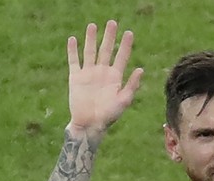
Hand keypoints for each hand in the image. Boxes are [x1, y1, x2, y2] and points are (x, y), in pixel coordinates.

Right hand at [66, 20, 143, 134]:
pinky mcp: (76, 78)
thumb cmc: (108, 116)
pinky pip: (74, 61)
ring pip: (90, 52)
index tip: (129, 32)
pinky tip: (73, 39)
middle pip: (106, 50)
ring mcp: (89, 74)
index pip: (121, 57)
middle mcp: (102, 73)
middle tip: (112, 23)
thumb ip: (131, 85)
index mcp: (115, 77)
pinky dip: (73, 51)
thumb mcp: (123, 101)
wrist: (89, 125)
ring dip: (91, 39)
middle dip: (109, 37)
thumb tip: (141, 69)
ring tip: (93, 26)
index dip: (125, 45)